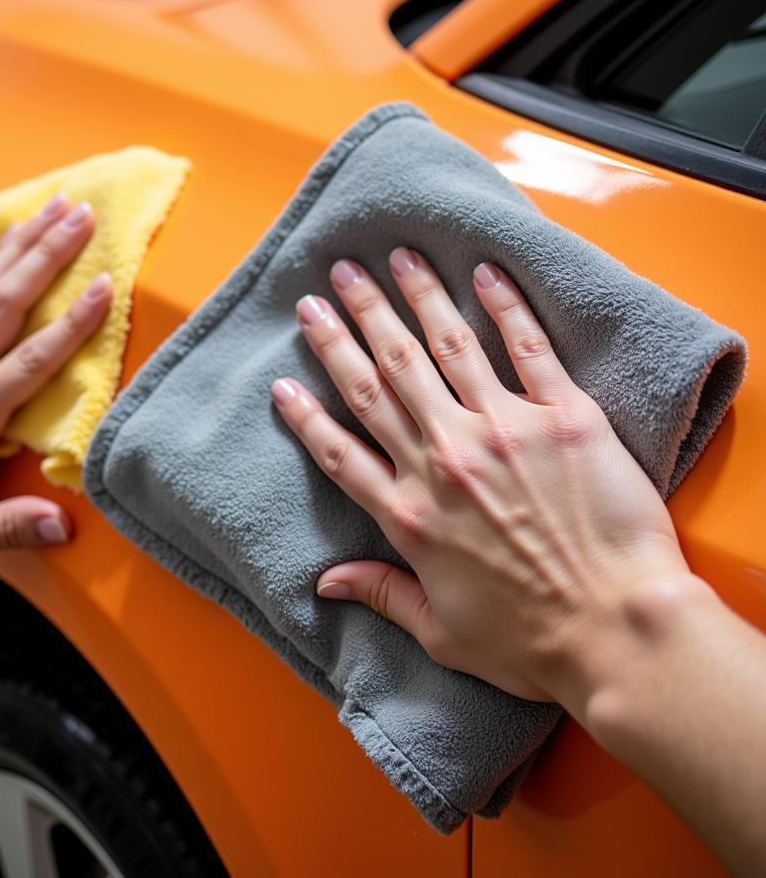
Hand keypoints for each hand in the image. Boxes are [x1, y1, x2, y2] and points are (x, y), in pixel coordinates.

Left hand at [0, 193, 110, 579]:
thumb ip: (4, 528)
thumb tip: (61, 524)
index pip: (28, 360)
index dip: (71, 323)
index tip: (104, 285)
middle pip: (4, 302)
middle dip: (46, 253)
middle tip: (82, 213)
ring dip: (19, 245)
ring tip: (52, 209)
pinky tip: (6, 246)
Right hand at [270, 249, 692, 706]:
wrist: (621, 631)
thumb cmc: (533, 645)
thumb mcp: (442, 633)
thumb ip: (382, 595)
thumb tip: (324, 585)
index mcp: (410, 515)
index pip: (339, 450)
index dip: (306, 414)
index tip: (281, 381)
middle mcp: (443, 461)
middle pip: (381, 379)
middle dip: (349, 327)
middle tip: (327, 287)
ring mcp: (501, 431)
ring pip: (442, 348)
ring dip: (411, 298)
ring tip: (392, 258)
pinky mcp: (561, 416)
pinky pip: (525, 347)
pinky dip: (504, 306)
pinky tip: (483, 272)